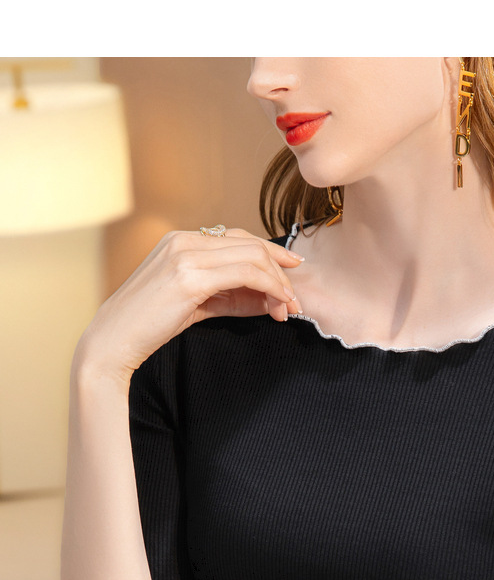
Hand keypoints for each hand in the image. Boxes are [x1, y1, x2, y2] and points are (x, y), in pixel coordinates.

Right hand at [74, 228, 303, 383]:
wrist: (113, 341)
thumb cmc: (150, 326)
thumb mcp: (196, 304)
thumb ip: (231, 297)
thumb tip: (269, 300)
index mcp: (181, 240)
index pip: (238, 238)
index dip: (270, 253)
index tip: (292, 272)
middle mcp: (183, 240)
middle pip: (250, 244)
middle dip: (280, 271)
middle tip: (294, 300)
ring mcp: (186, 254)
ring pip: (253, 256)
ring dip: (278, 283)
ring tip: (288, 308)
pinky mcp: (190, 276)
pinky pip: (246, 273)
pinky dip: (269, 288)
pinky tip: (277, 306)